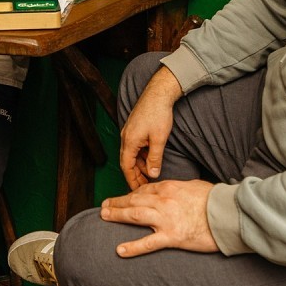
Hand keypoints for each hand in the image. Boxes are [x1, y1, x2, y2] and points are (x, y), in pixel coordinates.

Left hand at [100, 180, 217, 256]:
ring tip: (104, 216)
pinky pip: (148, 242)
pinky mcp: (172, 237)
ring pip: (134, 215)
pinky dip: (132, 247)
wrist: (228, 214)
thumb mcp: (195, 186)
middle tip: (105, 205)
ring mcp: (166, 219)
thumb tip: (173, 190)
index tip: (124, 198)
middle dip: (117, 202)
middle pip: (134, 200)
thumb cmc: (216, 200)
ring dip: (117, 215)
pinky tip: (120, 250)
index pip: (144, 190)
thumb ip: (180, 187)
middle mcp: (164, 201)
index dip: (131, 194)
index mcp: (170, 188)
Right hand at [118, 67, 182, 188]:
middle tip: (144, 186)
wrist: (158, 93)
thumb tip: (153, 174)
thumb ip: (155, 158)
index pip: (126, 167)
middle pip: (127, 162)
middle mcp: (126, 138)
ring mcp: (130, 133)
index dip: (131, 180)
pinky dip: (141, 156)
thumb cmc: (158, 113)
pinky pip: (135, 147)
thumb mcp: (159, 139)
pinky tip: (150, 159)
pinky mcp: (135, 129)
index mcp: (129, 141)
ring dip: (140, 165)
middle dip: (135, 175)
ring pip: (132, 155)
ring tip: (150, 174)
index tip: (136, 191)